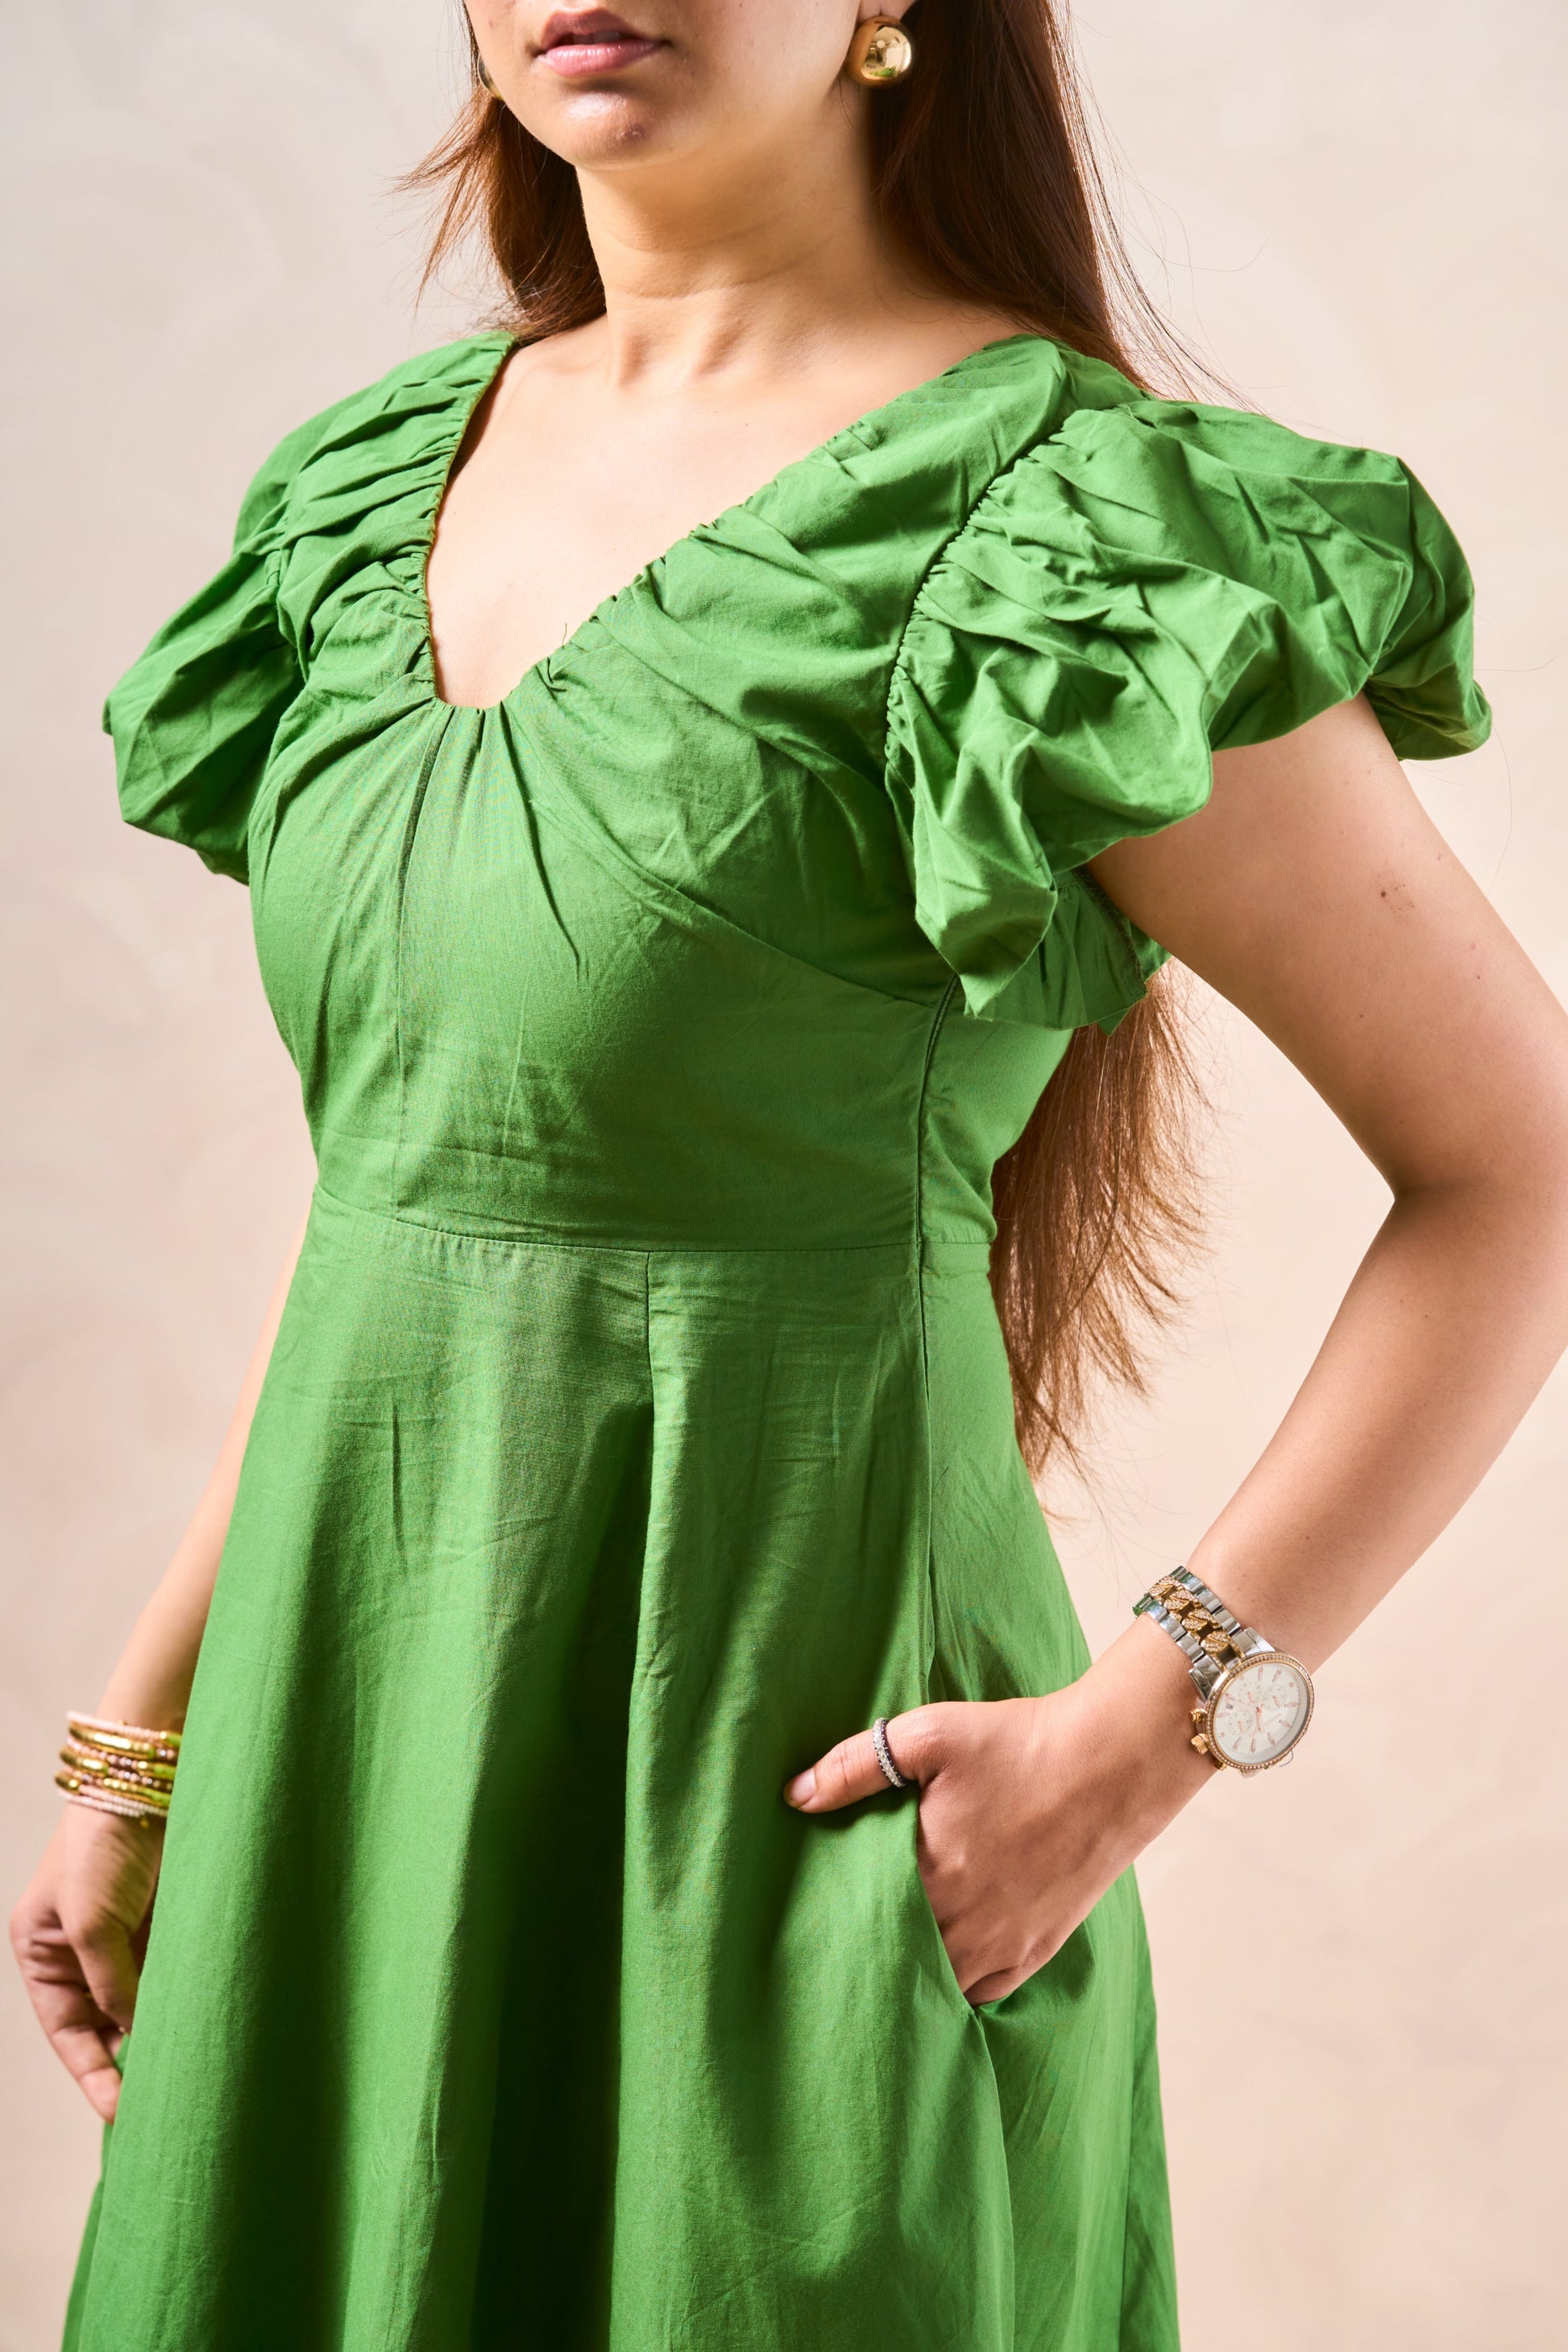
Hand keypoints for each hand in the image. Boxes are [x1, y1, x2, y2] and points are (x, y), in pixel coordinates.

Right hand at [10, 1804, 163, 2118]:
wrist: (149, 1781)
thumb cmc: (102, 1845)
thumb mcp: (92, 1921)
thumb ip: (112, 1981)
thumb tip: (138, 2030)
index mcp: (44, 1953)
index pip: (68, 2031)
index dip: (92, 2074)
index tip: (119, 2114)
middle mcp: (82, 1953)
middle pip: (105, 2025)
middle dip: (129, 2061)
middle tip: (162, 2102)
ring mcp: (126, 1938)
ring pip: (143, 2003)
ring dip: (162, 2032)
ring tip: (188, 2071)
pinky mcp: (165, 1923)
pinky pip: (173, 1974)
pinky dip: (184, 1999)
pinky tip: (202, 2024)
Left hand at [785, 1623, 1212, 2003]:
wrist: (1111, 1764)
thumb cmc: (1018, 1743)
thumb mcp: (930, 1735)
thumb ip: (857, 1765)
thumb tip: (795, 1796)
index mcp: (931, 1874)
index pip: (858, 1923)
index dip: (832, 1923)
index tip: (807, 1920)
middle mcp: (965, 1925)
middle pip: (894, 1962)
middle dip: (863, 1956)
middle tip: (832, 1948)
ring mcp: (1003, 1946)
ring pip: (935, 1987)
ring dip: (907, 1976)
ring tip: (880, 1959)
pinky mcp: (1034, 1952)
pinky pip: (980, 1994)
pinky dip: (953, 1986)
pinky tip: (934, 1967)